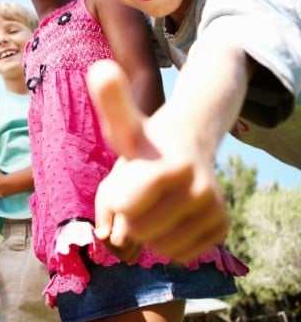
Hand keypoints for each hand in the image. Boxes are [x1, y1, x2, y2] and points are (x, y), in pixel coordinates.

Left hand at [88, 59, 228, 261]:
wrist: (191, 142)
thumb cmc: (146, 141)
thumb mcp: (123, 123)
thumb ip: (110, 100)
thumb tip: (100, 68)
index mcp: (168, 165)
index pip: (124, 207)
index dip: (116, 198)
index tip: (126, 177)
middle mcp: (198, 188)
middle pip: (138, 231)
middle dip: (129, 215)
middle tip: (139, 191)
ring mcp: (213, 209)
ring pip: (159, 246)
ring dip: (148, 230)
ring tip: (155, 201)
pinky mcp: (221, 226)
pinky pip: (180, 254)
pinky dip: (168, 240)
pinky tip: (171, 214)